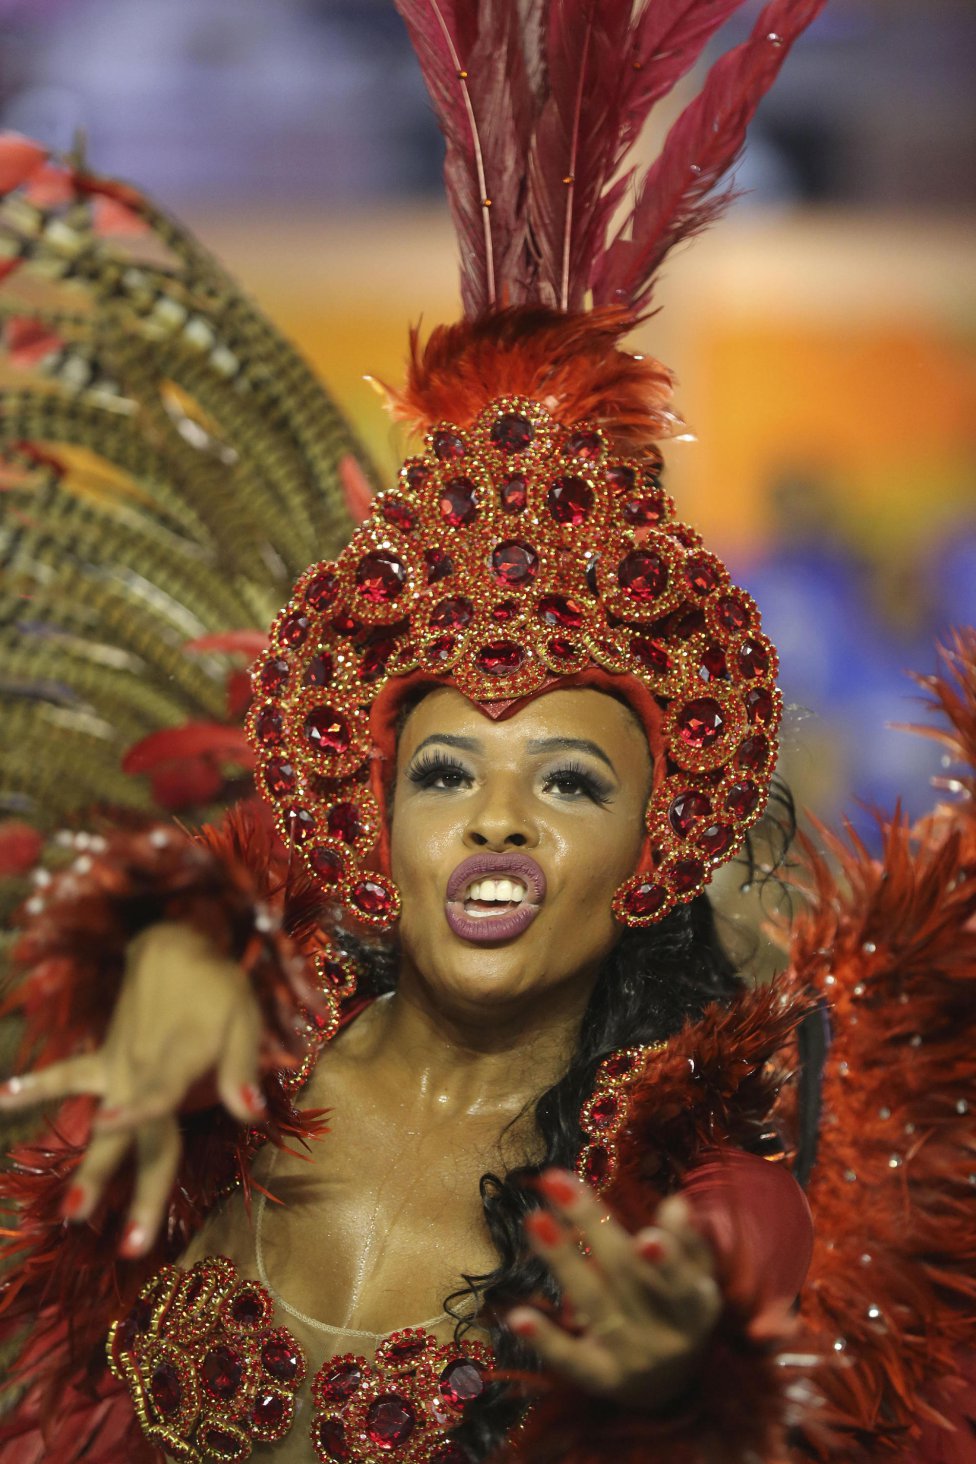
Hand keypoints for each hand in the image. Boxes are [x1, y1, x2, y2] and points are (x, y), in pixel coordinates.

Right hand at [0, 921, 268, 1256]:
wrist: (177, 945)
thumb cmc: (218, 988)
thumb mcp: (244, 1019)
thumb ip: (241, 1069)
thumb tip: (251, 1113)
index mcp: (178, 1065)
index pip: (160, 1098)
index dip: (139, 1113)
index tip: (110, 1128)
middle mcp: (142, 1075)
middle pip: (143, 1142)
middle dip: (137, 1192)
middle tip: (130, 1248)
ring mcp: (118, 1069)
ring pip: (104, 1129)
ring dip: (90, 1168)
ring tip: (71, 1213)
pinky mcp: (103, 1058)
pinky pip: (66, 1075)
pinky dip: (34, 1086)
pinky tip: (2, 1099)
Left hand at [508, 1168, 720, 1409]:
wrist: (668, 1386)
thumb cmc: (677, 1309)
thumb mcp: (694, 1276)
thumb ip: (687, 1241)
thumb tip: (676, 1205)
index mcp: (696, 1307)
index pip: (681, 1282)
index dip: (667, 1262)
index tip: (645, 1236)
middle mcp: (665, 1337)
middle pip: (624, 1275)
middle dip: (589, 1224)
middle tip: (556, 1181)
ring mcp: (631, 1360)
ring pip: (593, 1304)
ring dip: (563, 1261)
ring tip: (535, 1220)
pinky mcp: (598, 1379)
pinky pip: (569, 1357)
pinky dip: (544, 1339)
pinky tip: (517, 1316)